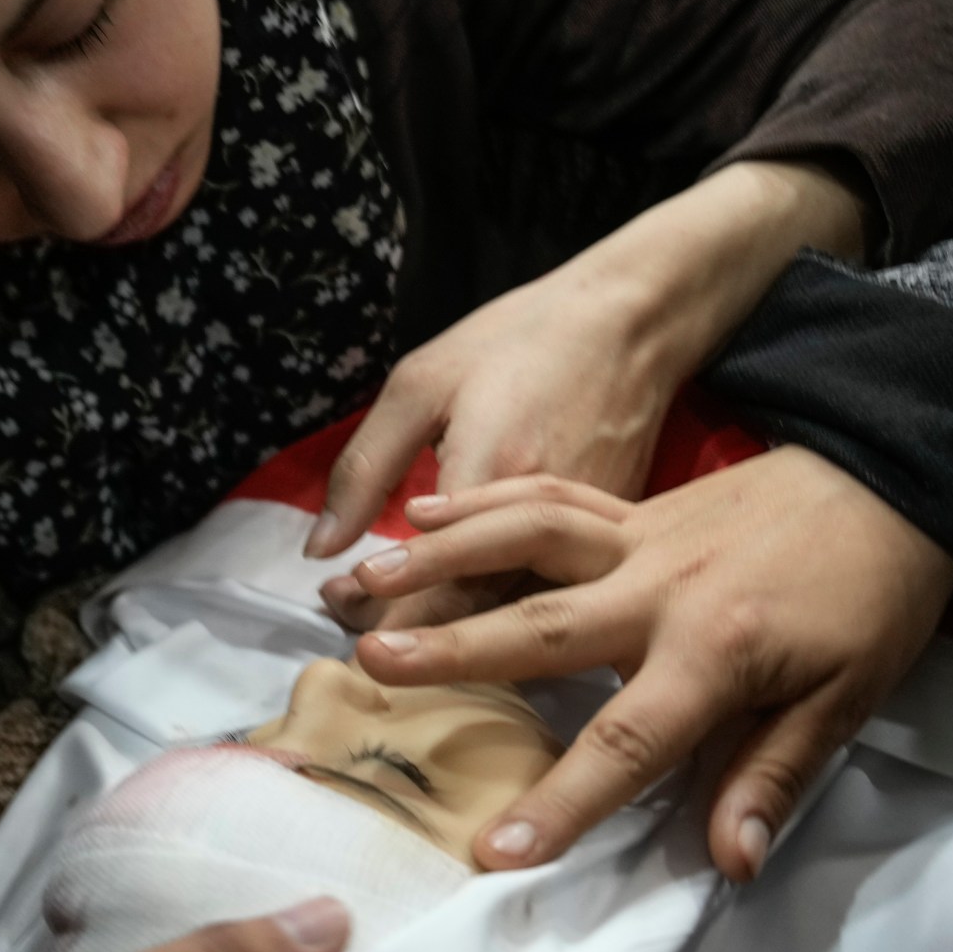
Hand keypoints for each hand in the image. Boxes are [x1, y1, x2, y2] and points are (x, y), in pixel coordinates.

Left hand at [304, 161, 866, 609]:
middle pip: (468, 621)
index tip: (334, 596)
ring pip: (514, 624)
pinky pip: (549, 598)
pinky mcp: (612, 542)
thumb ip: (365, 469)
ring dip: (451, 628)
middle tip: (354, 608)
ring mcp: (590, 542)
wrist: (631, 321)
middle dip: (403, 630)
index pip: (424, 590)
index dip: (373, 615)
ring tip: (397, 606)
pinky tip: (463, 593)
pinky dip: (499, 610)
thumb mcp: (421, 384)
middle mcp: (546, 529)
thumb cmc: (517, 341)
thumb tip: (321, 551)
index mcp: (490, 483)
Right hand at [345, 448, 952, 878]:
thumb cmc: (872, 600)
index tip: (498, 850)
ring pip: (526, 541)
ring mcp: (639, 535)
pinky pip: (549, 496)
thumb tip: (728, 863)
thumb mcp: (846, 699)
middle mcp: (658, 587)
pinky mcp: (633, 504)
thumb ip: (774, 776)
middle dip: (455, 649)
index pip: (628, 740)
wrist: (894, 481)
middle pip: (542, 625)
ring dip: (442, 558)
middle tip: (372, 665)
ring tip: (364, 583)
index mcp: (715, 649)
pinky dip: (482, 500)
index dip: (564, 800)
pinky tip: (418, 511)